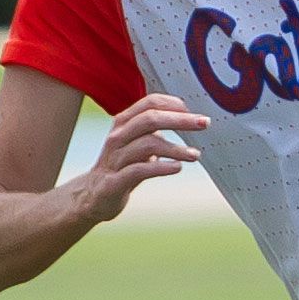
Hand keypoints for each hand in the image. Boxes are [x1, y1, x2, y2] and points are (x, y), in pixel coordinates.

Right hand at [67, 94, 207, 224]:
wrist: (93, 196)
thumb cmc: (122, 167)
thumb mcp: (137, 143)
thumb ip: (155, 130)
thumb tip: (187, 118)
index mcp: (123, 123)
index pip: (150, 103)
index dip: (174, 104)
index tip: (195, 111)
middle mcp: (118, 137)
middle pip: (151, 119)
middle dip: (180, 120)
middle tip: (204, 124)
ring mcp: (115, 159)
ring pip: (147, 144)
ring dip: (176, 149)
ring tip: (196, 155)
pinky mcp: (114, 182)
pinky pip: (139, 170)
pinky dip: (160, 168)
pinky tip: (178, 168)